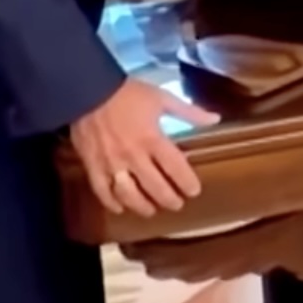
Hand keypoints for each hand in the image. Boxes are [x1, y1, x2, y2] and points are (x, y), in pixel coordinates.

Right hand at [72, 78, 215, 217]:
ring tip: (151, 211)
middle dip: (168, 199)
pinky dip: (111, 203)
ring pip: (129, 194)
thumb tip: (215, 119)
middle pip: (155, 186)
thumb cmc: (128, 93)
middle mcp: (134, 156)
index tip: (194, 191)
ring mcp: (112, 163)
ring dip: (142, 206)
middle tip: (177, 205)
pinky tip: (120, 209)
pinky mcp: (92, 165)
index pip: (176, 168)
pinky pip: (102, 191)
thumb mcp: (162, 98)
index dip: (187, 182)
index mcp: (153, 139)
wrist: (88, 90)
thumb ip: (189, 112)